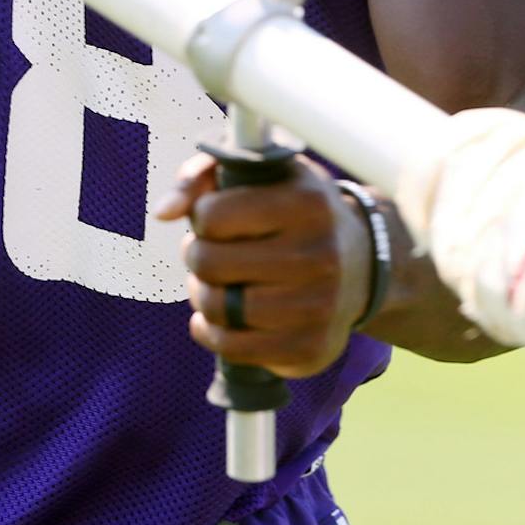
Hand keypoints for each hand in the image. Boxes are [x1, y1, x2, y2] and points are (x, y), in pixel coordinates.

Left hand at [153, 151, 373, 378]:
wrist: (361, 264)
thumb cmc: (294, 212)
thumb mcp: (262, 175)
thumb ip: (204, 174)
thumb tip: (162, 213)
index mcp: (310, 204)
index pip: (213, 215)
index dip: (203, 216)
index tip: (217, 219)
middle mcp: (321, 256)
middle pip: (210, 263)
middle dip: (198, 256)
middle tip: (211, 252)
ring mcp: (319, 307)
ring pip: (218, 308)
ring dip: (203, 295)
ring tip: (216, 283)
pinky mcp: (310, 349)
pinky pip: (231, 348)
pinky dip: (211, 332)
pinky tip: (220, 317)